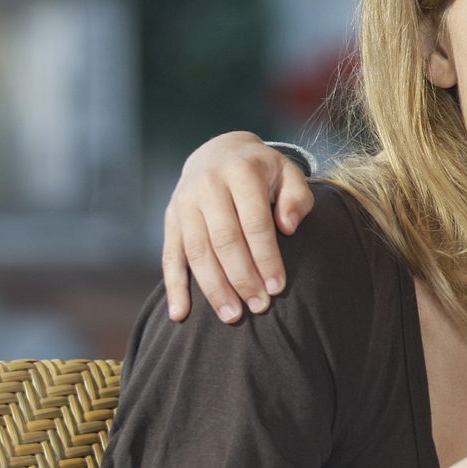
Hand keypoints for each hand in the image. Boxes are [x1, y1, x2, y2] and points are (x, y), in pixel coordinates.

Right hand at [163, 132, 313, 323]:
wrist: (218, 151)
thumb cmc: (263, 171)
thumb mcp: (288, 173)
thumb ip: (296, 198)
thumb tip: (288, 227)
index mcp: (241, 173)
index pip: (255, 223)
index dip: (266, 258)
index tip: (278, 287)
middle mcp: (208, 186)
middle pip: (224, 241)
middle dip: (242, 278)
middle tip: (259, 307)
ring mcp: (184, 203)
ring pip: (196, 252)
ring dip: (213, 288)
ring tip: (231, 316)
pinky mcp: (170, 219)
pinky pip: (170, 256)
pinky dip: (174, 287)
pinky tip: (180, 314)